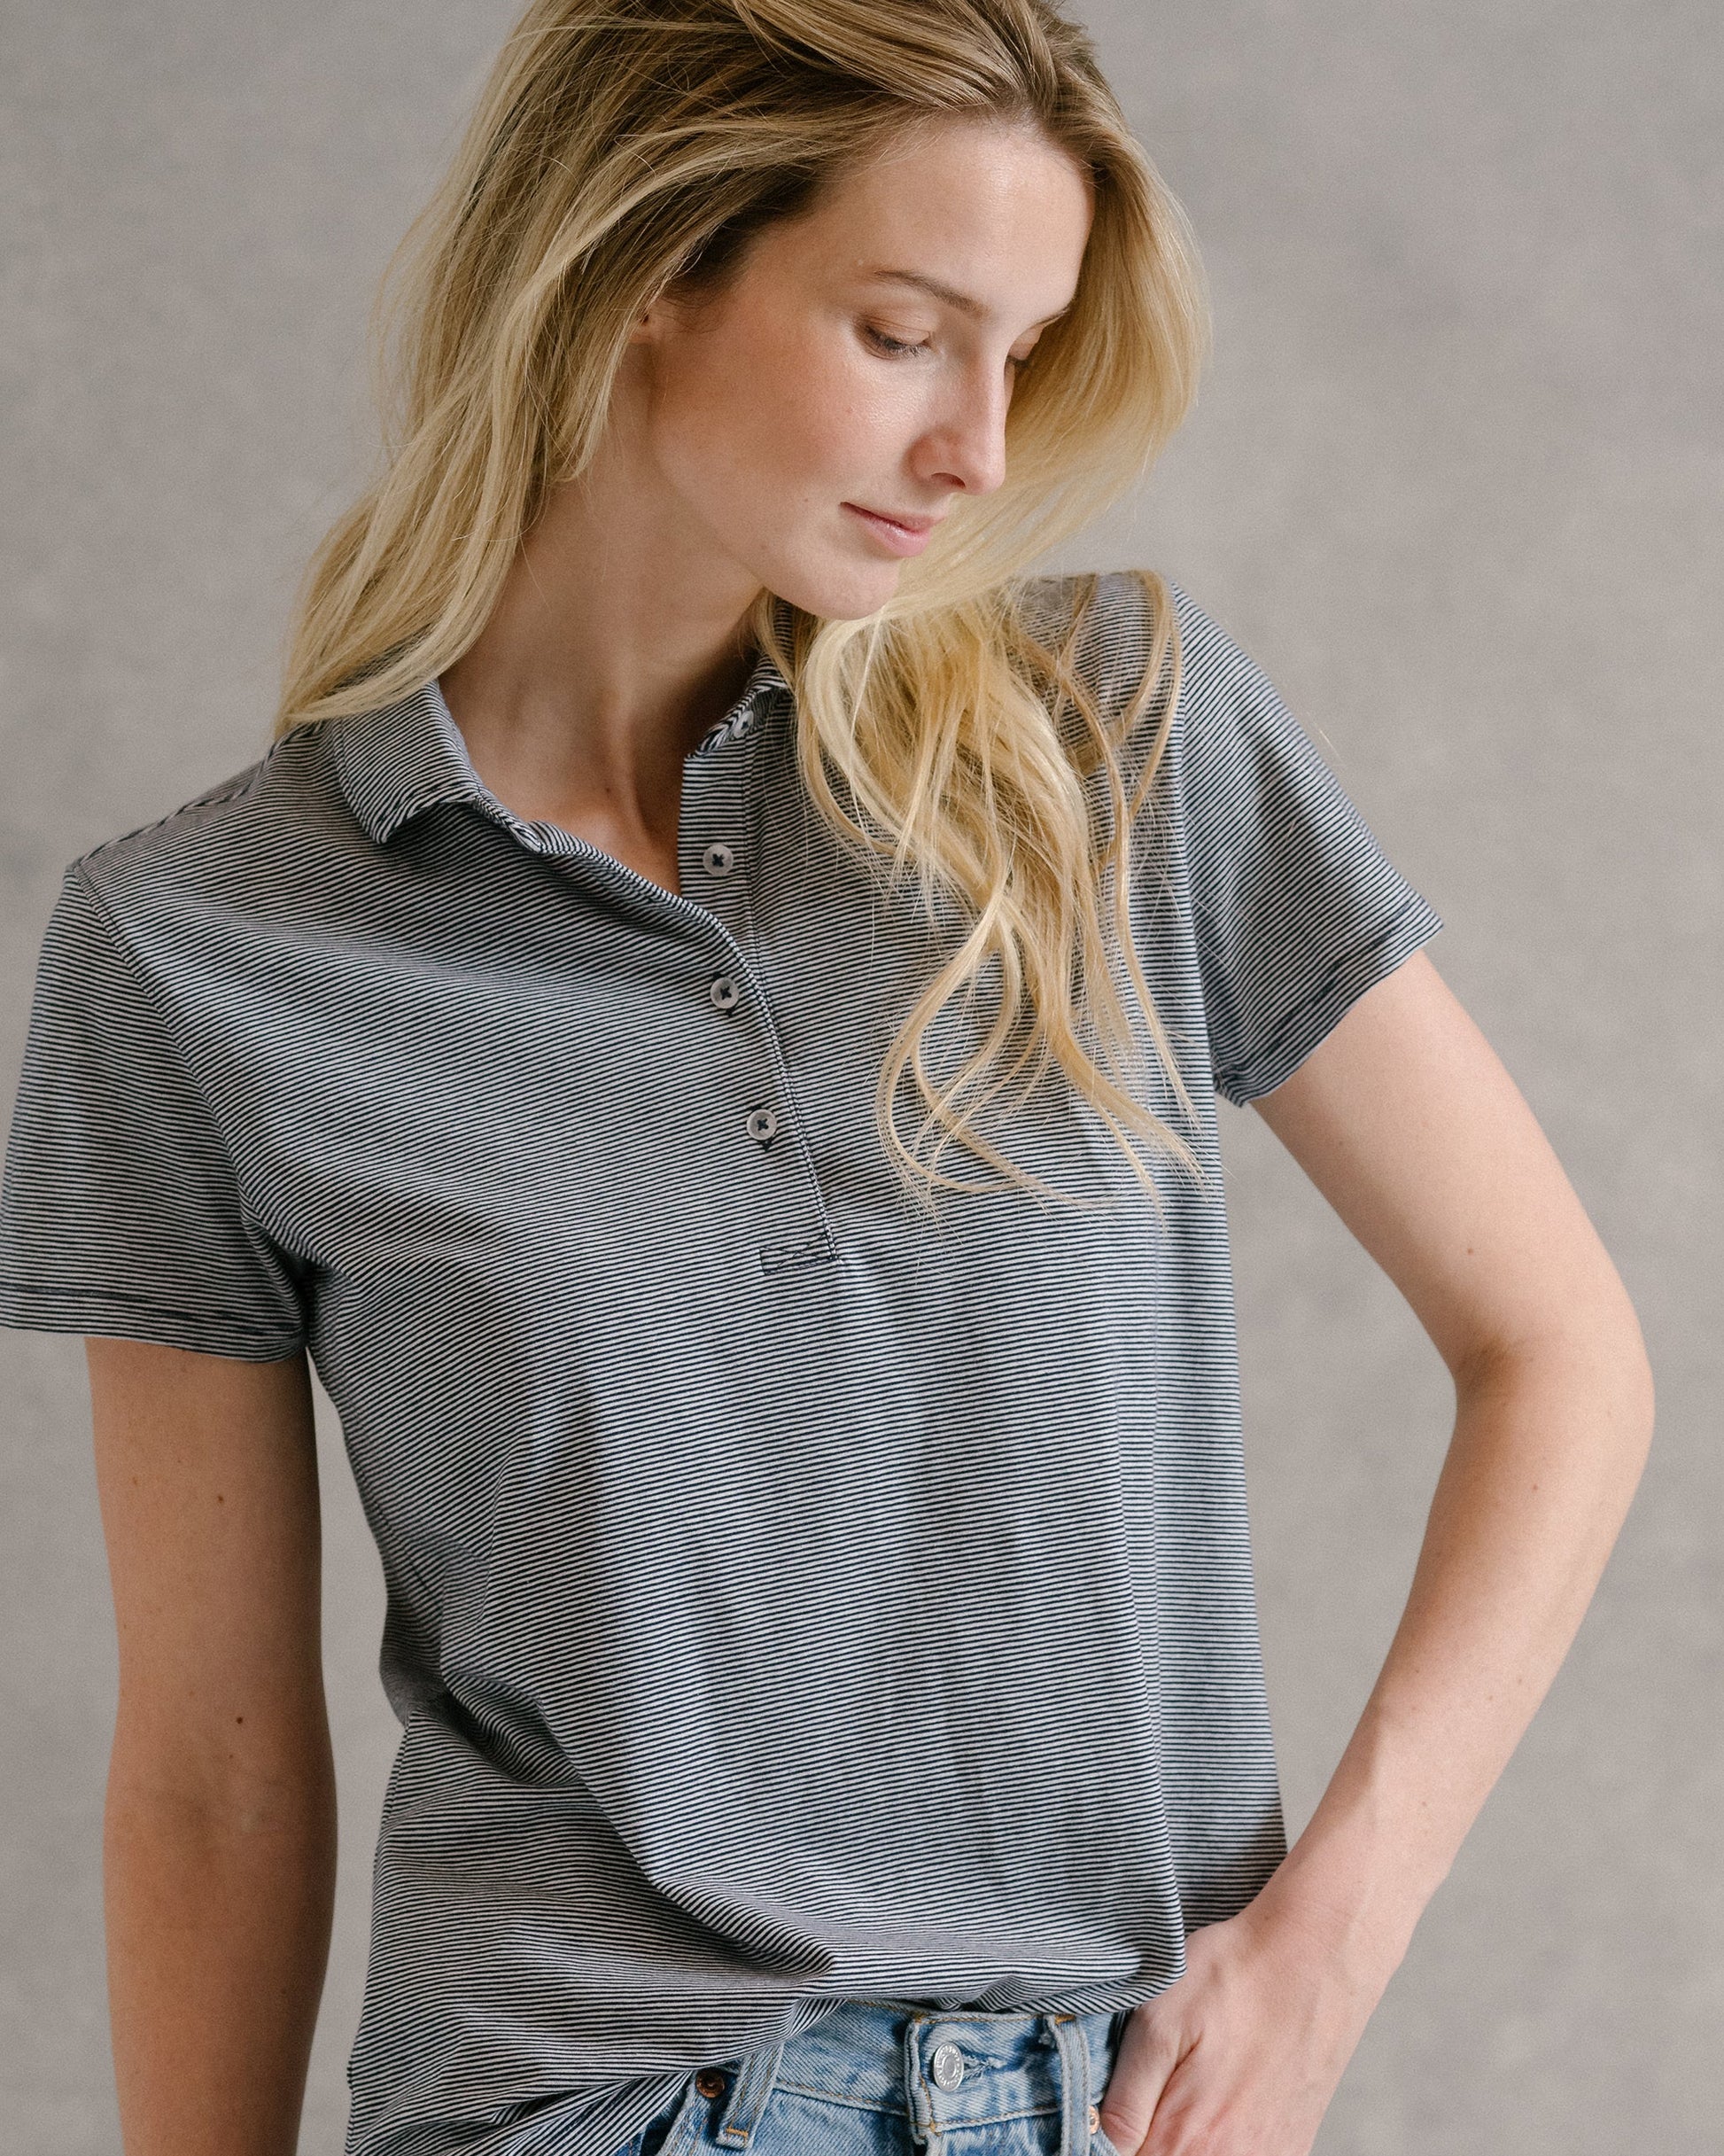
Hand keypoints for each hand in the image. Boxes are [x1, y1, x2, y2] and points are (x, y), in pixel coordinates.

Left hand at [1094, 1894, 1397, 2155]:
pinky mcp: (1292, 2150)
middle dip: (1150, 2139)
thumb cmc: (1233, 1979)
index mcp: (1185, 2141)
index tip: (1118, 2112)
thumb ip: (1124, 2100)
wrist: (1315, 1957)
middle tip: (1155, 2089)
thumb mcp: (1156, 2022)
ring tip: (1193, 2087)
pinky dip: (1221, 2142)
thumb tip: (1103, 2144)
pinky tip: (1222, 2101)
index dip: (1110, 2143)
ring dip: (1187, 2140)